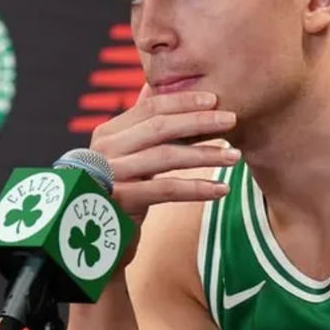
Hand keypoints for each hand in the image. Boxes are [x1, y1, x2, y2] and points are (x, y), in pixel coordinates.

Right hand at [89, 86, 239, 261]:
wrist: (94, 243)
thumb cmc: (120, 193)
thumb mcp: (128, 157)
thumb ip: (141, 125)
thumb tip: (155, 86)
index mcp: (109, 133)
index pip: (150, 107)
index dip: (184, 102)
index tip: (215, 100)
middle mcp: (105, 150)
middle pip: (160, 127)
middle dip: (199, 121)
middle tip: (233, 119)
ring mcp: (111, 176)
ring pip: (166, 157)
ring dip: (206, 154)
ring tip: (236, 156)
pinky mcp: (120, 202)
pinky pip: (166, 190)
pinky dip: (197, 188)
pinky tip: (221, 189)